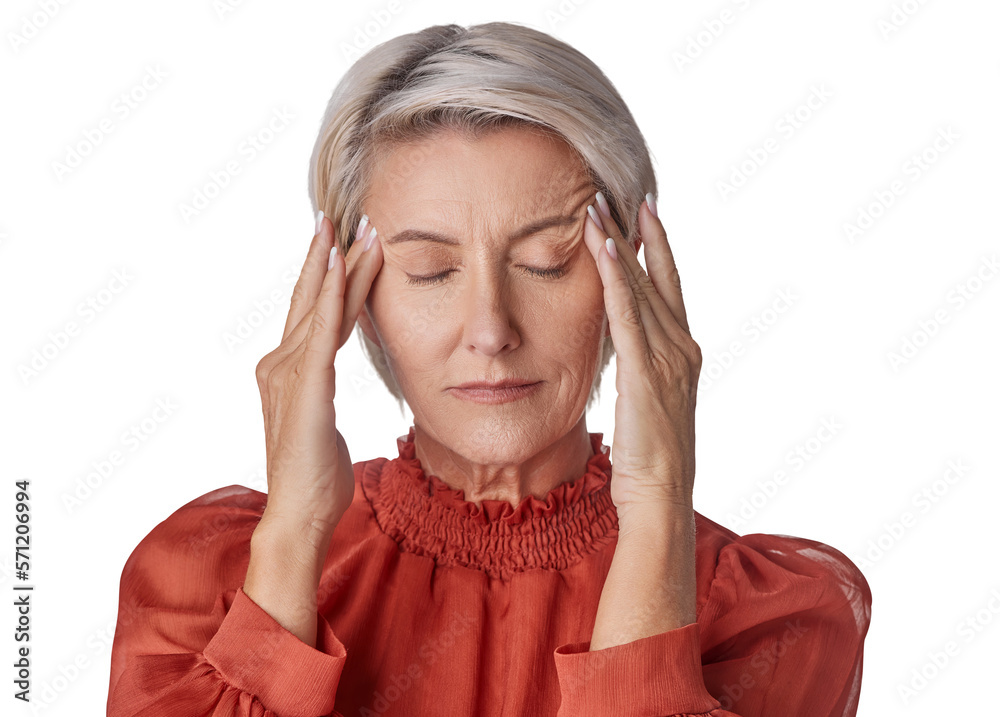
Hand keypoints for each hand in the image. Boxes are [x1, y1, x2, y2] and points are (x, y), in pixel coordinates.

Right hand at [253, 211, 382, 541]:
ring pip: (320, 306)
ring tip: (357, 227)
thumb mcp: (321, 423)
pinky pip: (321, 331)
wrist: (301, 514)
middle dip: (330, 255)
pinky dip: (331, 295)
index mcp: (287, 372)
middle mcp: (280, 363)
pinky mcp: (304, 385)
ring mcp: (288, 372)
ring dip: (340, 264)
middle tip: (348, 214)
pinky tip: (340, 264)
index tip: (346, 243)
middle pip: (312, 299)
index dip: (330, 277)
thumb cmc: (316, 477)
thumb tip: (325, 386)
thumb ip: (319, 394)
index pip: (315, 314)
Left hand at [583, 193, 701, 521]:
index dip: (656, 248)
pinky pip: (628, 314)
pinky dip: (614, 278)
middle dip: (635, 234)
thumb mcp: (647, 403)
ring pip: (639, 288)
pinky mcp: (648, 373)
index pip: (668, 288)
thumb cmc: (649, 459)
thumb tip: (621, 348)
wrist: (660, 496)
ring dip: (616, 246)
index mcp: (683, 354)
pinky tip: (602, 249)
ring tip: (597, 209)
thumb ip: (639, 368)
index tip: (644, 212)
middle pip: (655, 278)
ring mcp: (669, 359)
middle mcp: (682, 348)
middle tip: (617, 194)